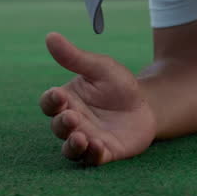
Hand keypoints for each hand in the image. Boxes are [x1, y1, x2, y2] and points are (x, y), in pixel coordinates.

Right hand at [38, 32, 156, 165]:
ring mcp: (88, 139)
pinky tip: (98, 147)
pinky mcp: (105, 152)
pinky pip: (93, 159)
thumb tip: (50, 36)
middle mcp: (73, 122)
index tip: (58, 95)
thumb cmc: (118, 85)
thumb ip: (75, 57)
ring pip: (71, 149)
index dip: (51, 101)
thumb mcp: (101, 68)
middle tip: (73, 117)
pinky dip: (93, 155)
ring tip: (81, 138)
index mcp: (67, 100)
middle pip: (58, 127)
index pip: (50, 103)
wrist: (146, 104)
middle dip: (63, 123)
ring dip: (73, 145)